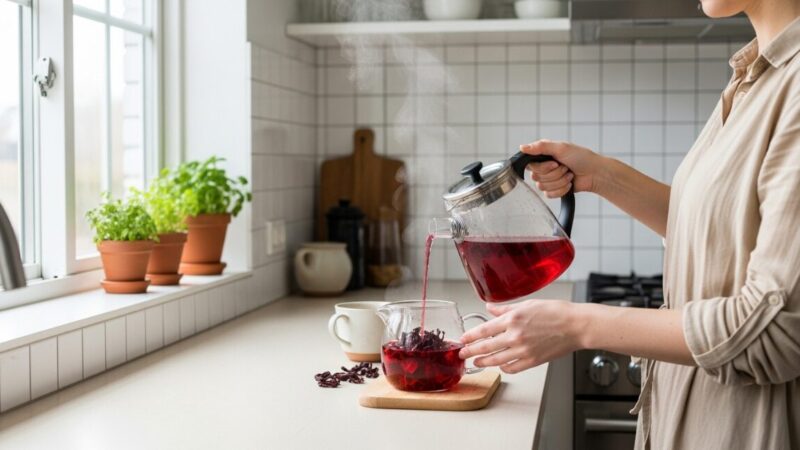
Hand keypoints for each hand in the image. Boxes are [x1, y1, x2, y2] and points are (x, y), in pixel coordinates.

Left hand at [459, 300, 583, 373]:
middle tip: (463, 354)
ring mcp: (523, 350)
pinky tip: (501, 366)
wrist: (576, 326)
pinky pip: (512, 368)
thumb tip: (490, 308)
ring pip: (496, 360)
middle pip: (486, 347)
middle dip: (471, 351)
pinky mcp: (532, 361)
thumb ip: (505, 308)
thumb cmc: (556, 312)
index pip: (483, 330)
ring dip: (483, 362)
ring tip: (476, 362)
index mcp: (512, 320)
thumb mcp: (527, 304)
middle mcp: (515, 336)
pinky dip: (504, 368)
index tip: (462, 339)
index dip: (470, 336)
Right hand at [520, 140, 606, 197]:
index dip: (543, 167)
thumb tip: (522, 147)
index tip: (555, 163)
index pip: (530, 165)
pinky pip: (549, 195)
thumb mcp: (561, 147)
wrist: (595, 173)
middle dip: (554, 174)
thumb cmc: (581, 157)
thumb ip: (540, 146)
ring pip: (543, 187)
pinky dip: (562, 189)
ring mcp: (549, 180)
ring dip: (560, 181)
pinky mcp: (554, 191)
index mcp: (543, 156)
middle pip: (536, 177)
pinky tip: (569, 183)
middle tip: (565, 167)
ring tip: (569, 174)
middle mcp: (544, 168)